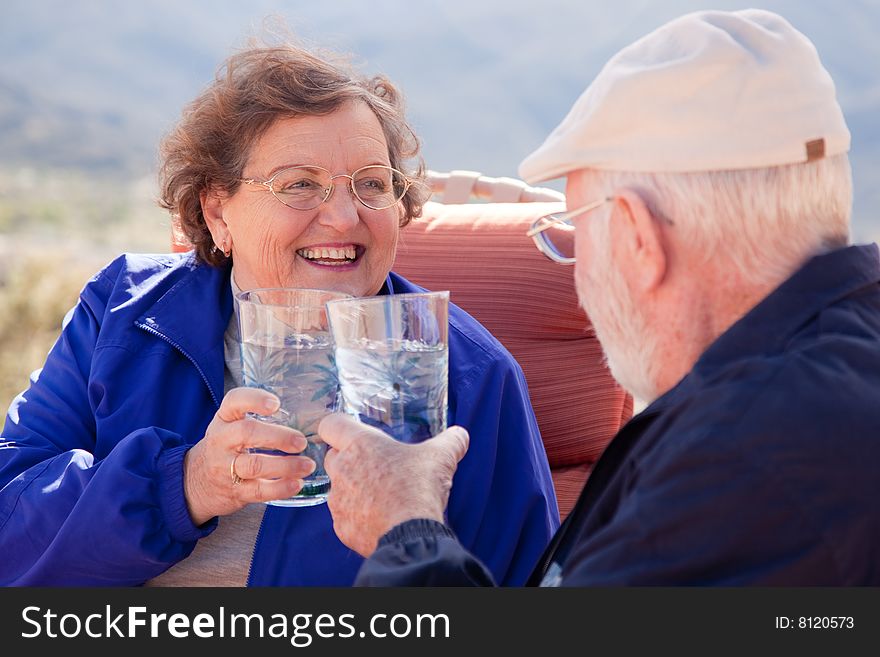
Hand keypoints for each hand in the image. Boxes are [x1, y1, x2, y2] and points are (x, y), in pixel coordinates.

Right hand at [183, 387, 315, 525]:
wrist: (195, 483)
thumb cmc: (224, 449)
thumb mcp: (230, 427)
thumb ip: (256, 419)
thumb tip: (304, 417)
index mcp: (223, 420)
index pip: (233, 401)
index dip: (254, 400)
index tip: (275, 404)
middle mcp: (221, 441)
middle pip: (247, 433)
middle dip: (278, 436)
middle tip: (301, 442)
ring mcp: (225, 468)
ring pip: (254, 465)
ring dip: (285, 466)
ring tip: (307, 465)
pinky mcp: (234, 491)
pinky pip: (258, 490)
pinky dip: (280, 488)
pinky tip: (297, 483)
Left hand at [319, 413, 468, 556]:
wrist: (410, 534)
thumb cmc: (419, 489)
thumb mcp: (441, 457)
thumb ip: (451, 441)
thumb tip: (460, 434)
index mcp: (360, 444)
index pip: (331, 425)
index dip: (339, 427)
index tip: (352, 433)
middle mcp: (342, 469)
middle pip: (332, 456)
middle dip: (349, 459)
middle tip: (375, 466)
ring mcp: (338, 500)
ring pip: (338, 488)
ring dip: (354, 489)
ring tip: (382, 496)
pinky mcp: (341, 526)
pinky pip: (345, 516)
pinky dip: (358, 516)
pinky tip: (379, 518)